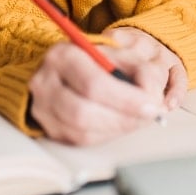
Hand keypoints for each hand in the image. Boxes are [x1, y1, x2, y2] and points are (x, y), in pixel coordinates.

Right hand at [27, 29, 185, 145]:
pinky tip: (120, 125)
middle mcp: (44, 81)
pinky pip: (79, 140)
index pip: (94, 83)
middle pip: (83, 112)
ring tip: (137, 121)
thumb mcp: (120, 54)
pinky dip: (105, 135)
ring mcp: (42, 107)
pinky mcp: (47, 127)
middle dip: (122, 118)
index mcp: (63, 55)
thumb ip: (141, 70)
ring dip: (116, 129)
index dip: (126, 99)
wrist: (65, 71)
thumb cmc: (97, 62)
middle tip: (148, 117)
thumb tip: (153, 96)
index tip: (152, 106)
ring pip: (80, 130)